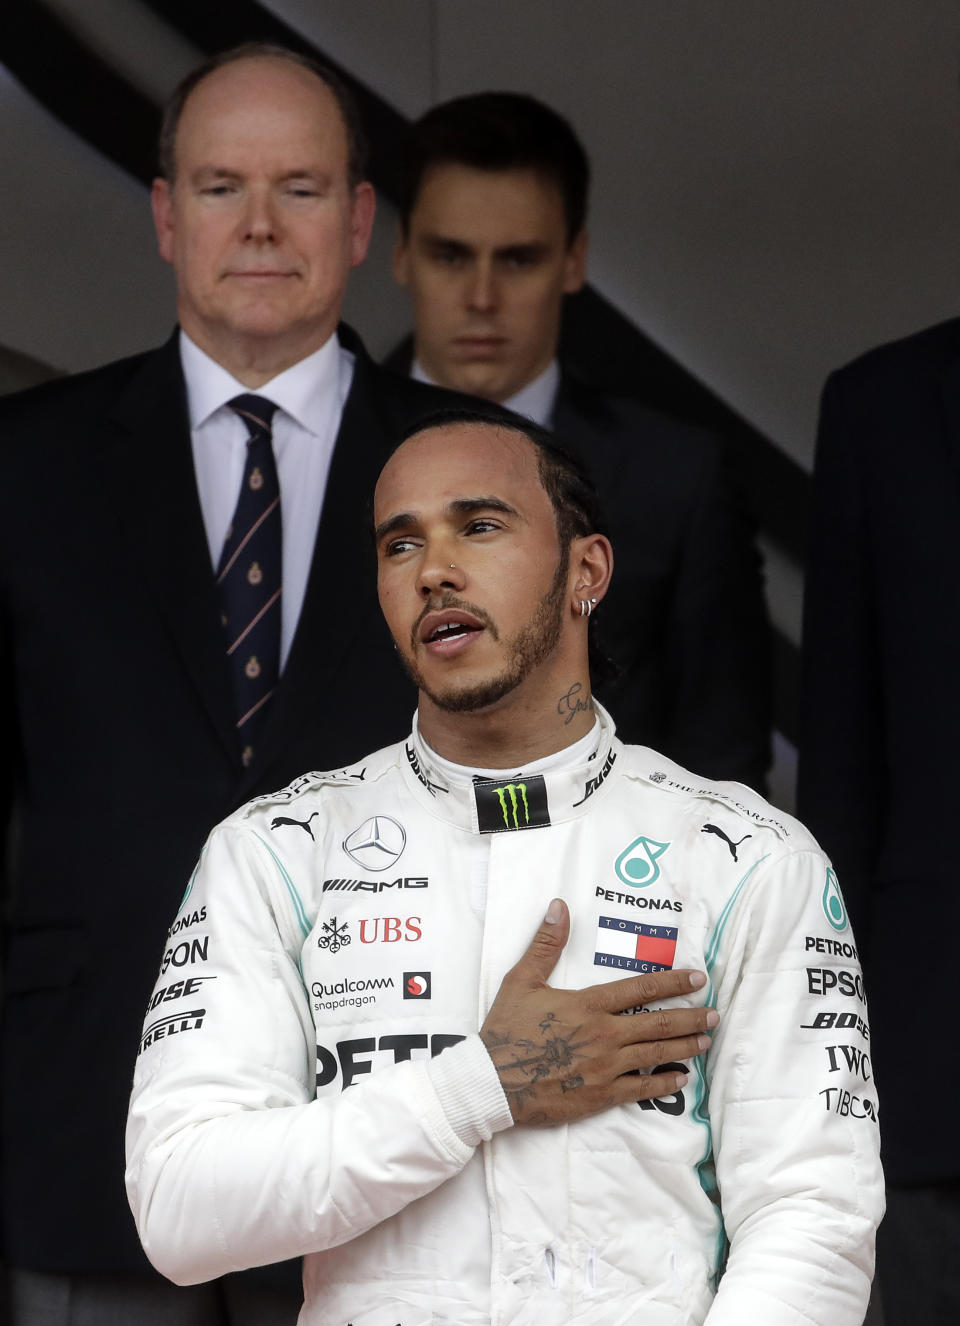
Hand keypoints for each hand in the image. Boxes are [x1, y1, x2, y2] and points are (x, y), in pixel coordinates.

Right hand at [480, 898, 715, 1125]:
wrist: (492, 1081)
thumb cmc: (507, 1029)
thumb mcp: (523, 980)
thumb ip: (546, 944)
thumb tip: (560, 907)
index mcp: (589, 1005)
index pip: (641, 990)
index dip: (674, 982)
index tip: (698, 978)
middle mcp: (604, 1035)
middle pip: (658, 1024)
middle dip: (690, 1017)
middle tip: (714, 1013)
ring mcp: (605, 1067)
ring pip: (656, 1055)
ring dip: (685, 1046)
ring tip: (705, 1040)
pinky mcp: (601, 1095)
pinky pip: (641, 1090)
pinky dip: (664, 1083)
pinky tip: (681, 1078)